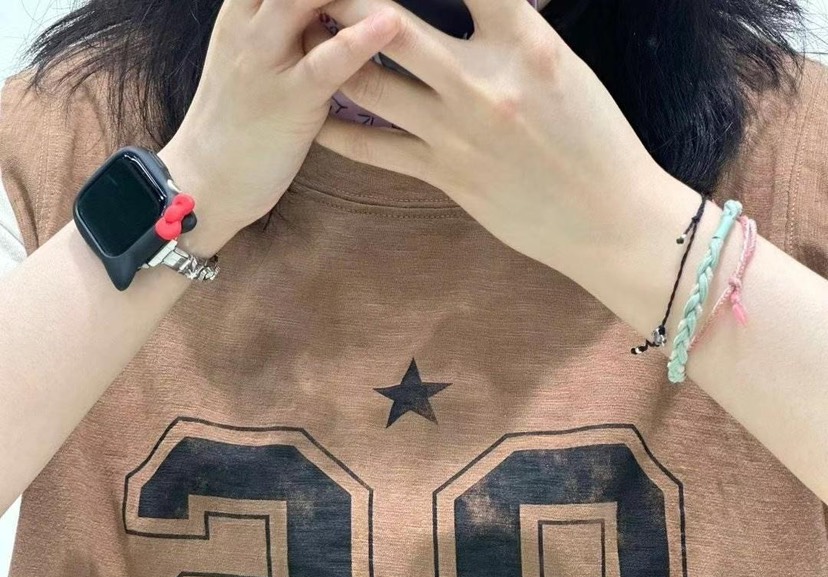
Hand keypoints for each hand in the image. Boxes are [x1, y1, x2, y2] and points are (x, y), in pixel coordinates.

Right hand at [158, 0, 404, 246]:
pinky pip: (326, 63)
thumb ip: (290, 25)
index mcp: (245, 7)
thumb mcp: (257, 58)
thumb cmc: (239, 123)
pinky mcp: (288, 103)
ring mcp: (267, 60)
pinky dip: (360, 41)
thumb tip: (332, 12)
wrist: (204, 179)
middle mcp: (252, 22)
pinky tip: (391, 23)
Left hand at [302, 0, 673, 290]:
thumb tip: (480, 6)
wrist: (608, 219)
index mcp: (525, 42)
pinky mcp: (445, 175)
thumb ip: (512, 30)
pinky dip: (339, 132)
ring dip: (329, 57)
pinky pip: (376, 149)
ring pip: (370, 85)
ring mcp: (457, 132)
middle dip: (345, 2)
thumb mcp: (563, 67)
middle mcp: (483, 82)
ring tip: (302, 37)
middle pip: (389, 25)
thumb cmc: (595, 141)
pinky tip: (315, 116)